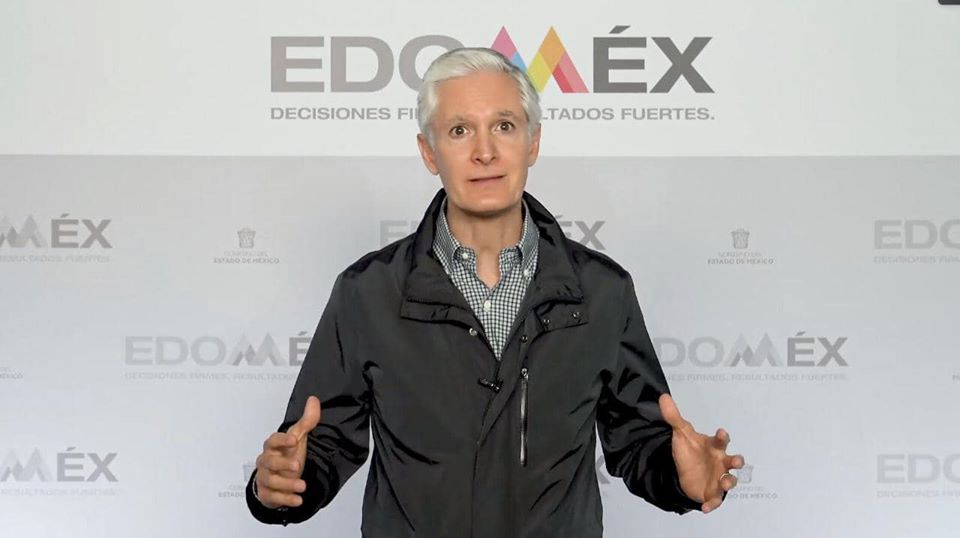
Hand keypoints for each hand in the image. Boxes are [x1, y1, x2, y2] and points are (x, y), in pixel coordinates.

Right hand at [254, 396, 321, 508]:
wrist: (280, 478)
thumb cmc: (287, 455)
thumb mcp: (299, 438)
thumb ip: (307, 421)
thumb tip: (313, 400)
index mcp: (273, 446)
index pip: (273, 440)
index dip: (282, 440)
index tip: (294, 439)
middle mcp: (266, 462)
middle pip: (269, 462)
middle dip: (282, 464)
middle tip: (297, 466)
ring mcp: (265, 478)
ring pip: (271, 481)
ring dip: (287, 484)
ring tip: (302, 486)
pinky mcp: (267, 493)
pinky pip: (273, 497)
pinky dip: (286, 499)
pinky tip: (297, 500)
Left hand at [658, 393, 744, 512]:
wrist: (685, 472)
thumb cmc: (690, 451)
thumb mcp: (681, 434)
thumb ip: (674, 418)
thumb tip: (663, 397)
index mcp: (714, 447)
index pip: (721, 440)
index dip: (722, 436)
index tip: (720, 432)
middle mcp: (721, 462)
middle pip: (733, 461)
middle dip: (737, 460)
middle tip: (736, 460)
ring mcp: (719, 478)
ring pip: (729, 481)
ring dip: (729, 482)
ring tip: (724, 483)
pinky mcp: (712, 493)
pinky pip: (715, 500)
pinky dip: (711, 504)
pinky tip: (704, 508)